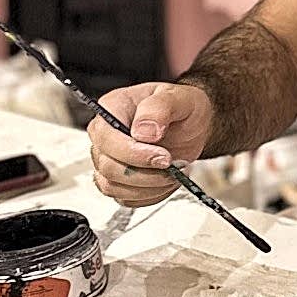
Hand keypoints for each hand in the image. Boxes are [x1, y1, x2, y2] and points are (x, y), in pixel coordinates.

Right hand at [89, 82, 214, 205]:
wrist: (191, 124)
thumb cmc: (180, 107)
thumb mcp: (177, 98)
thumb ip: (159, 108)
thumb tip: (143, 131)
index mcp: (111, 110)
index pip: (106, 139)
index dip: (133, 153)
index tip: (163, 156)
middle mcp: (105, 136)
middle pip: (108, 168)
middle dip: (145, 173)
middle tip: (172, 164)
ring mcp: (109, 160)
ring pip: (113, 187)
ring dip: (149, 186)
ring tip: (172, 171)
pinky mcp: (119, 181)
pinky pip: (126, 198)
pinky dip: (151, 195)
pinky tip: (166, 181)